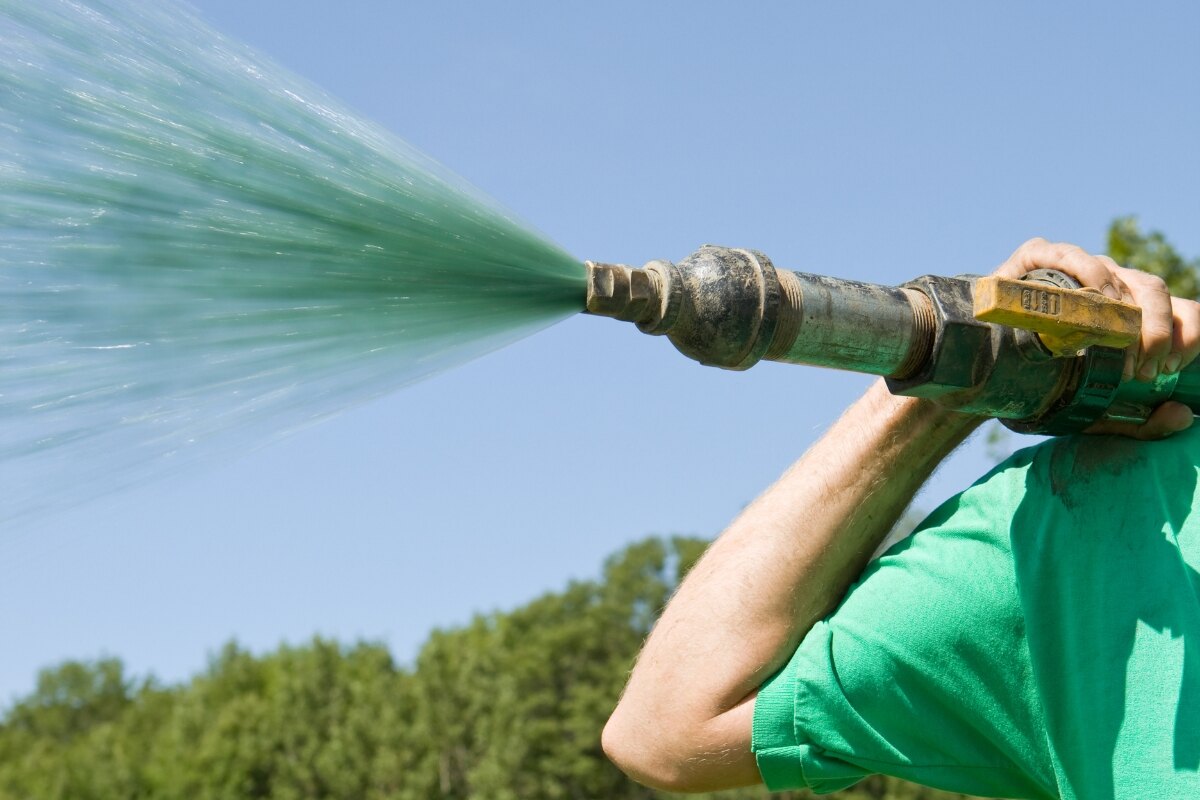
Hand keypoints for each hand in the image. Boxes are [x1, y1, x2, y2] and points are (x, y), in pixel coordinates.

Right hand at [995, 237, 1199, 438]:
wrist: (977, 376)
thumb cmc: (1040, 387)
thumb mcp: (1095, 414)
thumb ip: (1140, 423)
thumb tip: (1182, 415)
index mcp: (1129, 312)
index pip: (1176, 308)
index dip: (1184, 332)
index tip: (1170, 368)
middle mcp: (1107, 286)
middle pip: (1152, 290)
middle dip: (1157, 330)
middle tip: (1144, 369)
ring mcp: (1073, 269)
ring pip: (1117, 273)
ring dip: (1122, 311)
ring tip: (1112, 345)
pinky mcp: (1035, 261)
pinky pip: (1068, 255)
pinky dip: (1086, 272)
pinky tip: (1090, 300)